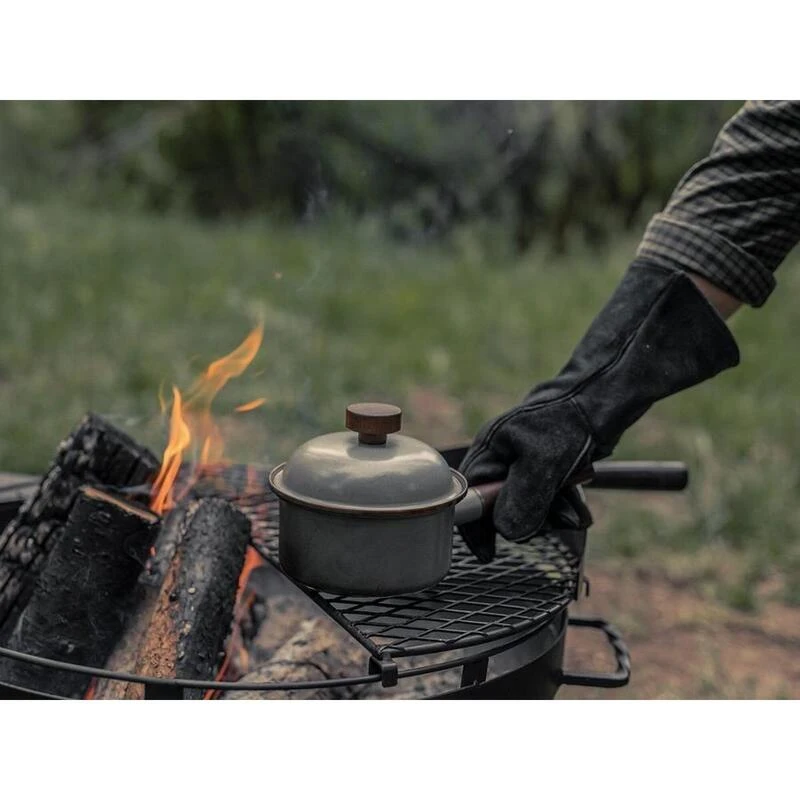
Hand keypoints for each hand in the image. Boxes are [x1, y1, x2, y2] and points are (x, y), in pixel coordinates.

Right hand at [457, 261, 739, 560]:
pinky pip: (548, 501)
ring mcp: (522, 466)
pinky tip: (577, 500)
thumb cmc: (566, 424)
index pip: (468, 499)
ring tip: (575, 508)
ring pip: (529, 509)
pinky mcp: (544, 470)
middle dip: (531, 519)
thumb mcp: (542, 464)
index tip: (488, 555)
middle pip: (501, 509)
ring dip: (554, 514)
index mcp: (487, 452)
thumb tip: (507, 533)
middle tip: (556, 517)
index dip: (476, 529)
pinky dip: (563, 505)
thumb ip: (521, 500)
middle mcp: (500, 460)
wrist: (600, 401)